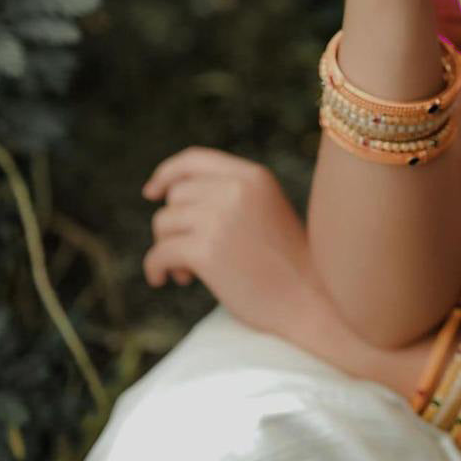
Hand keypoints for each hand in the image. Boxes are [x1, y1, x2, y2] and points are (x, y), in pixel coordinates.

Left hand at [141, 147, 322, 343]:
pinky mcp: (207, 251)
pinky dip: (155, 268)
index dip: (167, 173)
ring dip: (166, 247)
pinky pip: (159, 252)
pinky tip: (166, 280)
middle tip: (185, 252)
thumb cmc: (286, 263)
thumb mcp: (266, 211)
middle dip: (173, 223)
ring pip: (164, 222)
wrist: (309, 301)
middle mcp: (236, 189)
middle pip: (176, 195)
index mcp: (254, 176)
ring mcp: (220, 218)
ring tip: (186, 273)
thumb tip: (171, 194)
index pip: (195, 159)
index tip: (151, 192)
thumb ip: (230, 195)